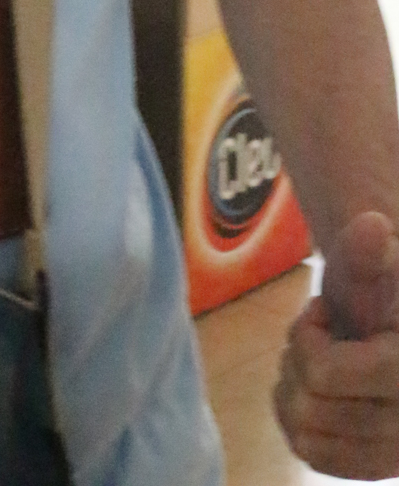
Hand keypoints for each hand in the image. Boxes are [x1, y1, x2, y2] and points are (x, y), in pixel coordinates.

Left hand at [274, 212, 398, 479]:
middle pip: (309, 406)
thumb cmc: (387, 286)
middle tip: (321, 334)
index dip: (307, 337)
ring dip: (298, 390)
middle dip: (300, 360)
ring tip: (320, 359)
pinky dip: (300, 420)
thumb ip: (367, 252)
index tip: (322, 312)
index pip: (323, 374)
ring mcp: (397, 456)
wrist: (397, 323)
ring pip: (306, 435)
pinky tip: (315, 387)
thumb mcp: (378, 261)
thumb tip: (372, 224)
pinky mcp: (380, 468)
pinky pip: (313, 455)